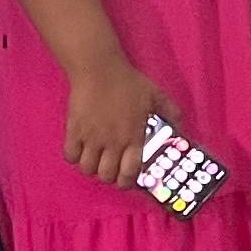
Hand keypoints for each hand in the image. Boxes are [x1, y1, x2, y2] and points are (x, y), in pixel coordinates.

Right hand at [62, 59, 169, 188]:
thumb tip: (180, 126)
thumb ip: (170, 112)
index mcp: (133, 137)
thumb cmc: (128, 82)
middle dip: (109, 176)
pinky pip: (70, 156)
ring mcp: (91, 137)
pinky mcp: (73, 130)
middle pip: (106, 175)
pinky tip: (80, 148)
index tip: (126, 179)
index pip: (130, 172)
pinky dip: (74, 156)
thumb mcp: (155, 96)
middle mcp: (112, 141)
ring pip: (87, 168)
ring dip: (91, 167)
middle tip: (109, 167)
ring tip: (94, 158)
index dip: (127, 181)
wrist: (99, 69)